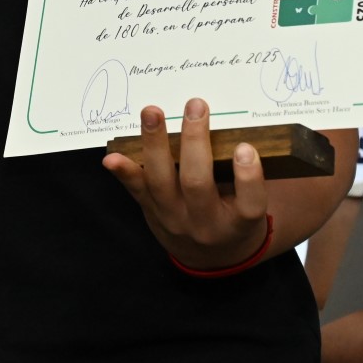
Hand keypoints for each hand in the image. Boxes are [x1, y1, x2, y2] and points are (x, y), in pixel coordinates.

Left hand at [102, 98, 269, 269]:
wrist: (209, 256)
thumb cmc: (234, 215)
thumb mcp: (250, 203)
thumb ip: (245, 173)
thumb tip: (234, 122)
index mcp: (241, 222)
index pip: (250, 203)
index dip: (248, 177)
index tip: (245, 147)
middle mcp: (206, 224)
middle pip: (197, 183)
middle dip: (194, 142)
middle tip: (196, 106)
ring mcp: (174, 219)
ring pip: (162, 182)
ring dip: (155, 143)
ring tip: (152, 112)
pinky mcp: (151, 212)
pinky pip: (136, 191)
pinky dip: (124, 172)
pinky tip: (112, 157)